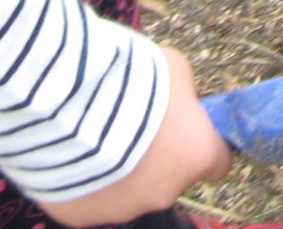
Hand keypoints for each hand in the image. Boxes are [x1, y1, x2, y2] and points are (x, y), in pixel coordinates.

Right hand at [42, 45, 230, 226]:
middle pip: (167, 177)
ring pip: (127, 190)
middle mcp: (164, 193)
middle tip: (129, 124)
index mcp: (196, 157)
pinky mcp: (80, 216)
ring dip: (118, 168)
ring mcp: (121, 209)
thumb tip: (177, 103)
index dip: (203, 144)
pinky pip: (88, 196)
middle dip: (154, 156)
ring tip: (93, 134)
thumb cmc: (132, 79)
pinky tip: (69, 149)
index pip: (218, 162)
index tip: (187, 129)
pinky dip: (83, 178)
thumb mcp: (173, 68)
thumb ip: (182, 92)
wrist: (64, 102)